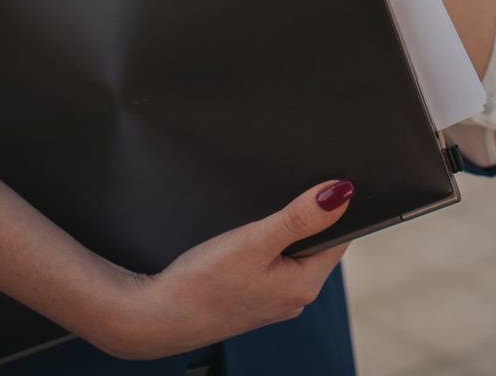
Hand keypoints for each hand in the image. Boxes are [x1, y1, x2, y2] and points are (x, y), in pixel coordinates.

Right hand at [97, 181, 354, 360]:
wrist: (154, 317)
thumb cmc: (201, 283)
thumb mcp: (254, 240)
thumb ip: (299, 217)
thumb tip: (341, 193)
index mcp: (305, 285)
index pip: (339, 236)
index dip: (334, 205)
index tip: (324, 178)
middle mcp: (295, 297)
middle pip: (317, 243)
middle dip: (308, 216)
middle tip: (289, 189)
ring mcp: (273, 300)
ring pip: (292, 252)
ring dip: (284, 229)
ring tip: (264, 212)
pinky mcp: (252, 298)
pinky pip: (272, 263)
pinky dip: (266, 245)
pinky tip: (246, 237)